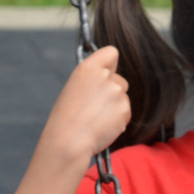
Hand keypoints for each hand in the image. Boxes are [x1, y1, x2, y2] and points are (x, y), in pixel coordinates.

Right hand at [38, 46, 130, 166]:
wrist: (69, 141)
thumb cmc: (67, 117)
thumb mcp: (75, 87)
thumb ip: (94, 78)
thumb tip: (111, 75)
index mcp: (88, 68)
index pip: (111, 52)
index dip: (110, 64)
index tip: (106, 72)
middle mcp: (105, 76)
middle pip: (120, 80)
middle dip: (113, 92)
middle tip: (93, 106)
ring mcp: (117, 92)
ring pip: (123, 98)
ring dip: (115, 107)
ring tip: (95, 118)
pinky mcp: (125, 108)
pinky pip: (125, 113)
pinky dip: (117, 120)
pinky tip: (102, 126)